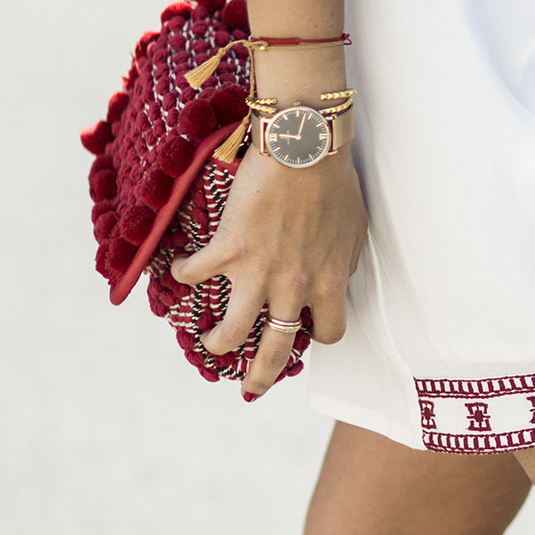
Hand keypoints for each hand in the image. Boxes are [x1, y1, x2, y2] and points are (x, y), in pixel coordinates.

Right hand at [170, 141, 365, 399]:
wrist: (305, 149)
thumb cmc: (334, 182)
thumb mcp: (353, 229)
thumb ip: (343, 261)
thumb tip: (337, 277)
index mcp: (327, 282)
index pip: (330, 332)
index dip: (318, 334)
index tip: (307, 329)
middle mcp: (293, 287)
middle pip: (276, 350)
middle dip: (262, 375)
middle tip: (252, 386)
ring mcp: (257, 271)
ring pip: (231, 331)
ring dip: (217, 343)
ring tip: (209, 341)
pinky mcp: (227, 248)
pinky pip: (195, 275)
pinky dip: (183, 274)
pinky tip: (181, 268)